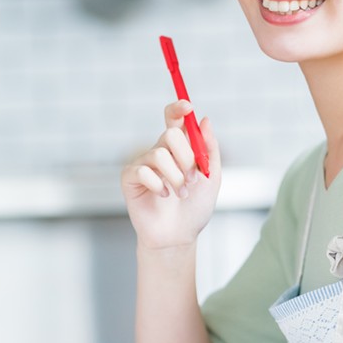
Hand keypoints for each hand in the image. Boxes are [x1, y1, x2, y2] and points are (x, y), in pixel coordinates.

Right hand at [121, 101, 221, 250]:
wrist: (179, 236)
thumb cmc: (195, 208)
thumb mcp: (212, 177)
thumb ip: (210, 148)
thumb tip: (204, 119)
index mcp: (179, 148)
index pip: (174, 119)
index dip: (178, 109)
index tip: (187, 106)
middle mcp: (159, 151)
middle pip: (170, 134)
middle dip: (186, 156)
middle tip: (193, 176)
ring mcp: (143, 164)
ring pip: (159, 154)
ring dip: (176, 177)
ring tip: (181, 193)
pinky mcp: (129, 179)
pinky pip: (143, 171)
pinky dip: (158, 185)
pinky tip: (163, 196)